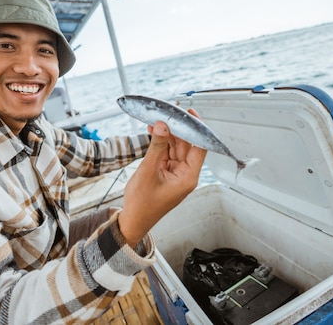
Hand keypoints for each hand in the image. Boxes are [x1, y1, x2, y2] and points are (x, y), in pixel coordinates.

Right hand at [118, 110, 206, 246]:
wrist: (133, 219)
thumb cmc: (142, 204)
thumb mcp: (148, 172)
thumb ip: (157, 147)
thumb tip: (163, 126)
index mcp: (188, 177)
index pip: (200, 147)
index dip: (197, 129)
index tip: (190, 114)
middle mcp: (185, 174)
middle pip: (187, 145)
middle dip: (177, 129)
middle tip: (167, 113)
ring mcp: (176, 172)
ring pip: (176, 147)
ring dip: (167, 134)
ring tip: (156, 120)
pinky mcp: (166, 171)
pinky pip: (166, 152)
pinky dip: (160, 142)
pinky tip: (153, 131)